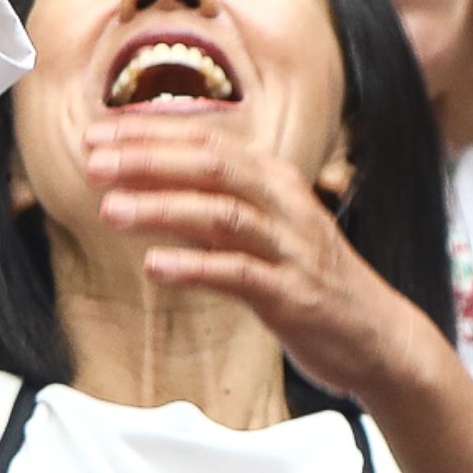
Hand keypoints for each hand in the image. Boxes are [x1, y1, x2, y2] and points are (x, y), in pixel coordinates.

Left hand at [87, 114, 446, 406]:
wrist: (379, 337)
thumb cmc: (314, 281)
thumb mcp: (266, 231)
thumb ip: (214, 206)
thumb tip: (147, 186)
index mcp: (276, 181)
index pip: (207, 142)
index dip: (150, 135)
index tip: (97, 136)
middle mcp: (286, 206)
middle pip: (213, 166)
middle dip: (149, 160)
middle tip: (93, 163)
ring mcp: (291, 250)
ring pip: (223, 214)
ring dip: (162, 208)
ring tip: (110, 209)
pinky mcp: (292, 296)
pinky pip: (238, 275)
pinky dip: (193, 267)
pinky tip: (153, 265)